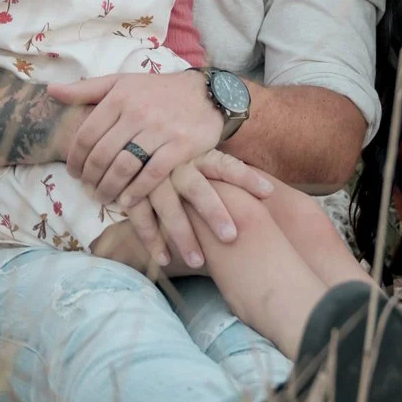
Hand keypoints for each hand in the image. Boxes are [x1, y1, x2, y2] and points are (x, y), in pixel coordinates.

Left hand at [51, 70, 224, 205]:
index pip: (87, 134)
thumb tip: (51, 91)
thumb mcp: (122, 83)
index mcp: (120, 96)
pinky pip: (152, 174)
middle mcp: (138, 112)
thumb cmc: (158, 91)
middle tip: (89, 189)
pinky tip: (128, 199)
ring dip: (110, 188)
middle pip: (102, 154)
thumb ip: (86, 89)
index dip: (75, 159)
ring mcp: (160, 129)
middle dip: (91, 177)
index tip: (74, 173)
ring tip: (105, 197)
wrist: (208, 94)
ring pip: (124, 167)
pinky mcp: (181, 146)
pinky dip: (137, 191)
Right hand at [124, 151, 275, 271]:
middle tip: (231, 237)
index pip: (227, 164)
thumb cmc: (180, 157)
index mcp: (198, 153)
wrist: (134, 139)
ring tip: (199, 262)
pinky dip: (152, 240)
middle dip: (213, 213)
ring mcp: (153, 178)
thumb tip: (268, 190)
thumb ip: (225, 169)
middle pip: (198, 189)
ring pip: (169, 207)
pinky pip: (141, 217)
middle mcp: (177, 165)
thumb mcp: (202, 152)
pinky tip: (165, 260)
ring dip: (183, 235)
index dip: (247, 177)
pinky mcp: (132, 192)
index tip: (269, 192)